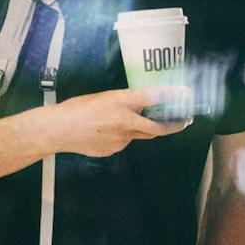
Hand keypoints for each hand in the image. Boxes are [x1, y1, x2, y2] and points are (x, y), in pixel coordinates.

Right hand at [49, 86, 191, 156]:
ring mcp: (121, 140)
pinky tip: (108, 131)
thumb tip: (142, 104)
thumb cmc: (78, 108)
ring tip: (127, 121)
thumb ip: (126, 101)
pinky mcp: (113, 150)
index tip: (185, 93)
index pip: (153, 97)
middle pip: (156, 127)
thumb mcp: (105, 96)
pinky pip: (124, 142)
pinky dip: (123, 136)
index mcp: (122, 103)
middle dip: (172, 125)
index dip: (171, 95)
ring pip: (138, 135)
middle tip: (182, 121)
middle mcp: (126, 122)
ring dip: (141, 129)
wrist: (59, 130)